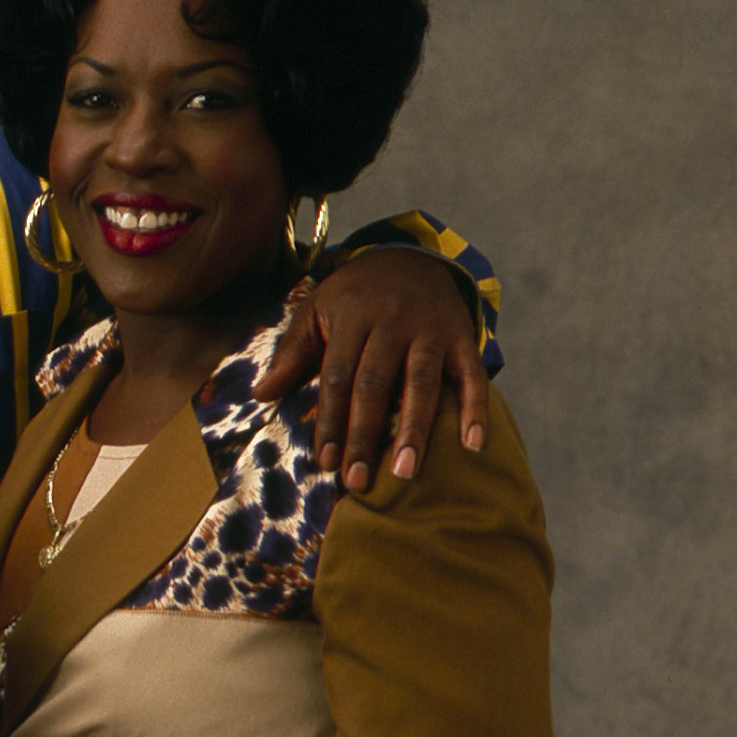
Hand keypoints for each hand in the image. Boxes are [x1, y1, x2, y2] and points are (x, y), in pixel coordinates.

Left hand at [256, 246, 486, 492]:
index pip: (338, 377)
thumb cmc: (353, 296)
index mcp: (353, 319)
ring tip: (405, 471)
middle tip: (358, 481)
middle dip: (365, 434)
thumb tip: (260, 395)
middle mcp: (394, 323)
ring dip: (414, 429)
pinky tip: (474, 445)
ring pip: (422, 383)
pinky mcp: (463, 335)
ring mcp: (432, 329)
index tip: (326, 462)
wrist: (410, 255)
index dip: (331, 421)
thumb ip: (292, 353)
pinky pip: (472, 374)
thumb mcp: (316, 311)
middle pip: (377, 385)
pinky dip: (475, 408)